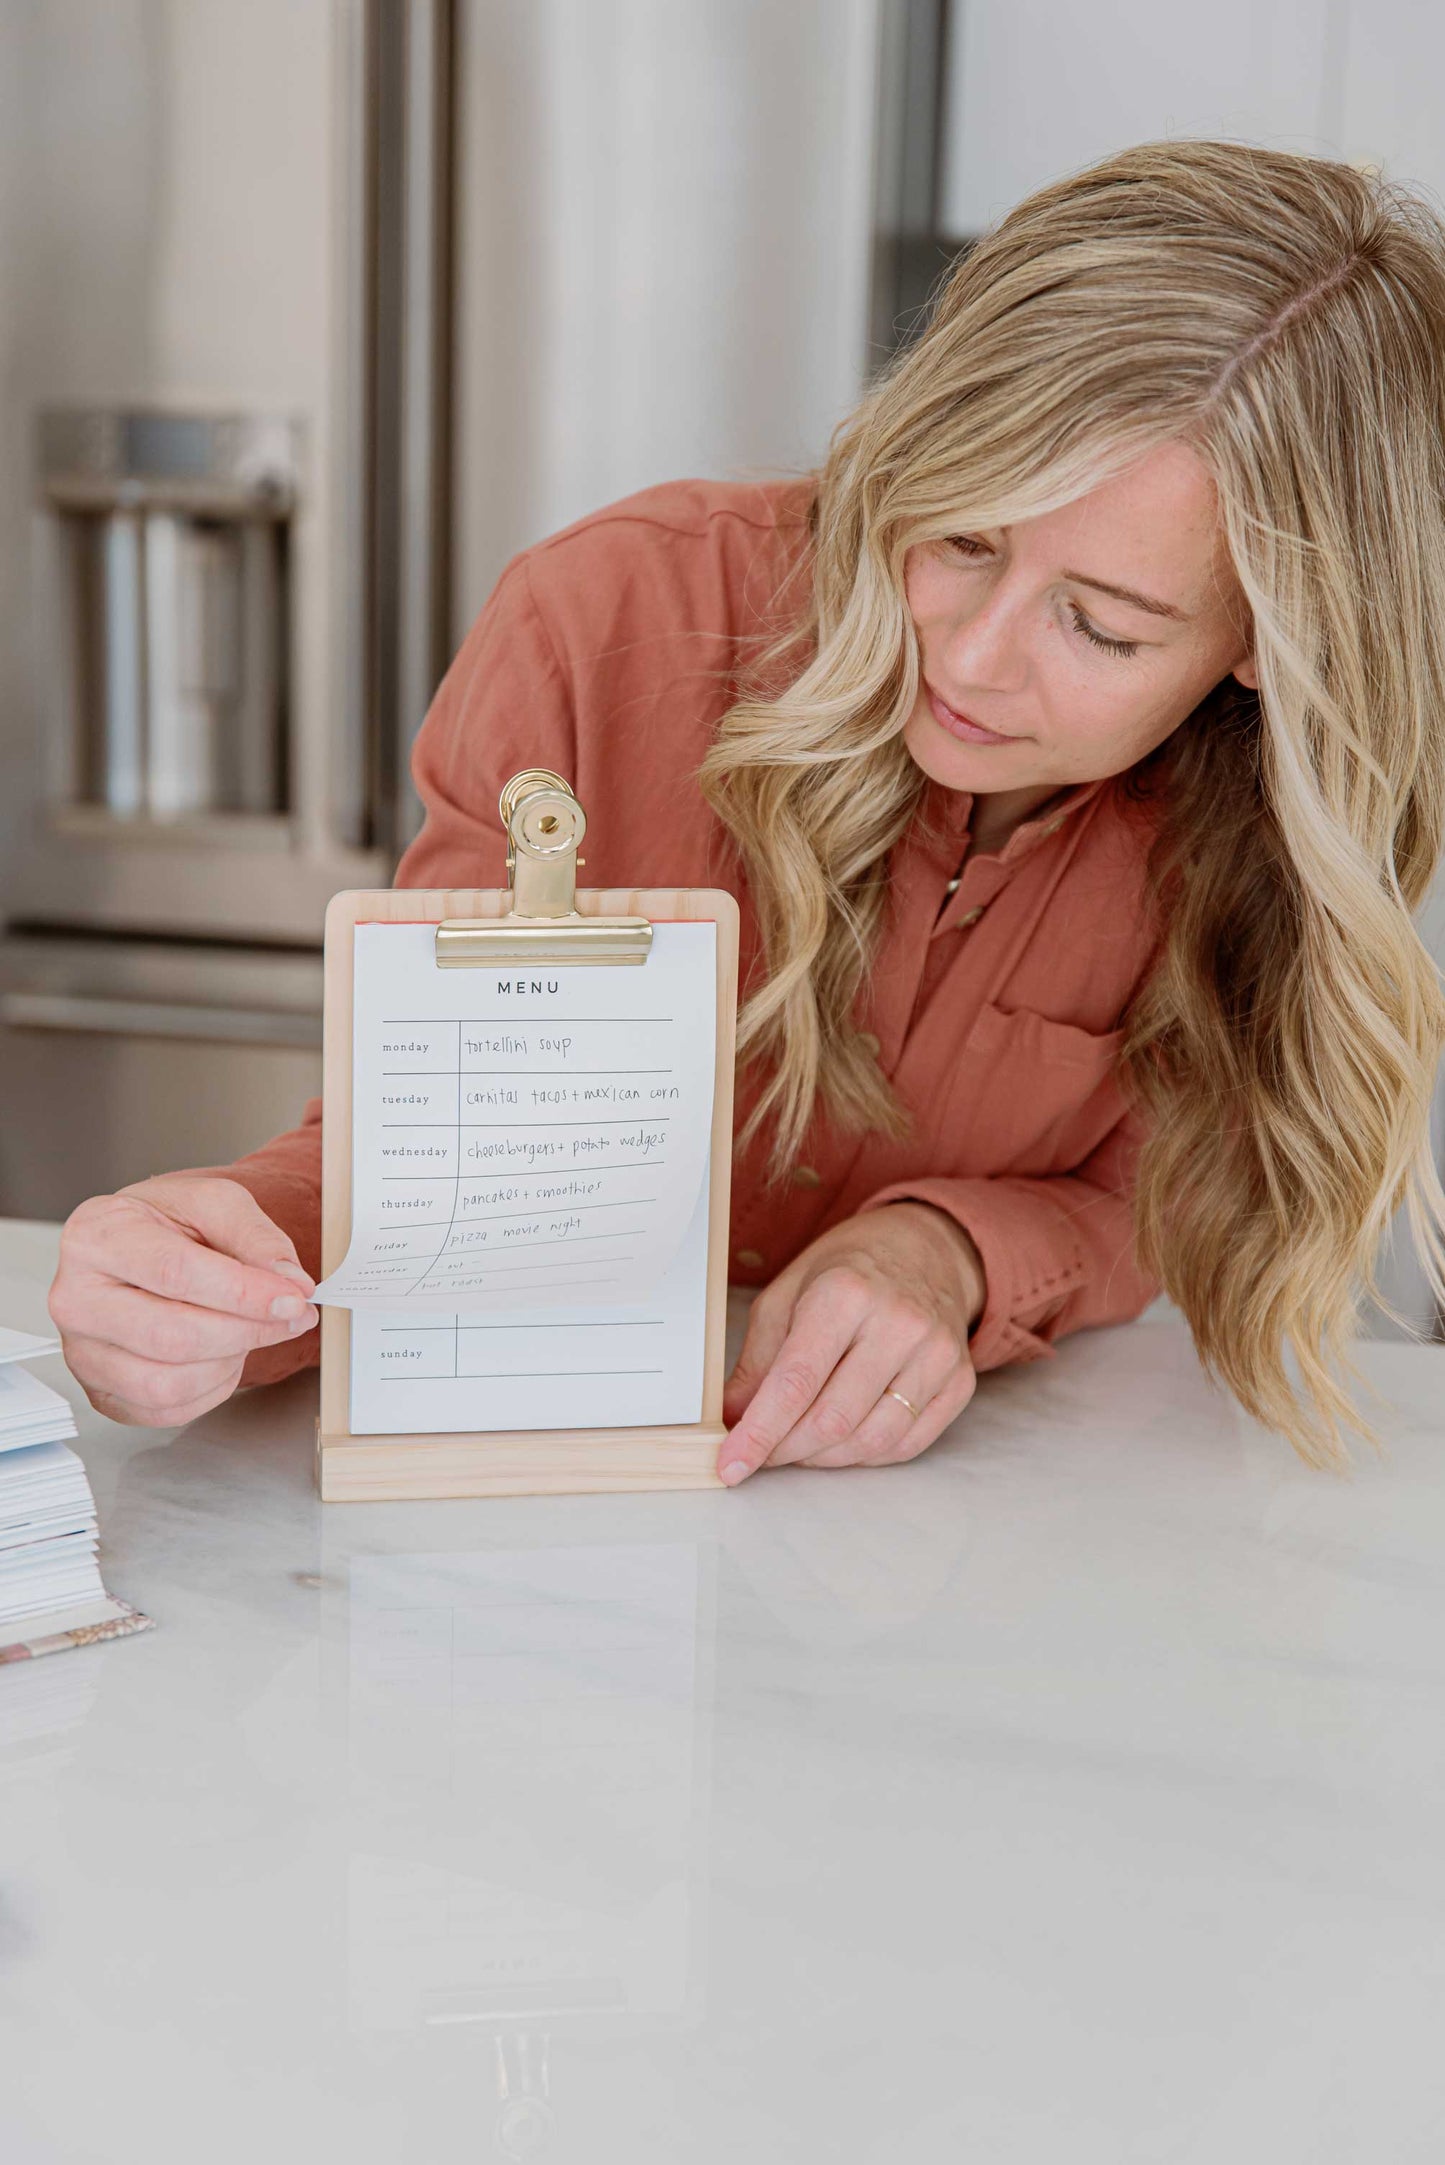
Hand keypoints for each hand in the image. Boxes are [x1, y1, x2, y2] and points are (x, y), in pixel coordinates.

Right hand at [49, 1174, 319, 1426]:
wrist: (143, 1248)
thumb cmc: (169, 1225)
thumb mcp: (215, 1203)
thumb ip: (256, 1237)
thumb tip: (289, 1282)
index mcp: (96, 1237)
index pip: (174, 1272)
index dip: (243, 1292)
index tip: (293, 1297)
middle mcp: (75, 1299)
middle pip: (171, 1335)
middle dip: (247, 1331)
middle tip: (292, 1316)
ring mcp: (82, 1352)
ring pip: (167, 1383)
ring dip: (228, 1362)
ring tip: (247, 1331)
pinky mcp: (100, 1392)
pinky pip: (165, 1410)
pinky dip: (211, 1389)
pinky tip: (223, 1355)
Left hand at [718, 1202, 984, 1482]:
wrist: (924, 1250)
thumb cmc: (847, 1272)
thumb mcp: (786, 1296)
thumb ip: (758, 1361)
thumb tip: (732, 1420)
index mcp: (845, 1293)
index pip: (796, 1382)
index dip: (758, 1432)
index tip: (731, 1466)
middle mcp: (898, 1323)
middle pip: (833, 1419)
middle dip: (786, 1450)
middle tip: (764, 1451)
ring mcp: (936, 1354)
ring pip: (871, 1441)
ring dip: (824, 1458)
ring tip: (800, 1444)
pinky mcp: (960, 1380)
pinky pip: (907, 1444)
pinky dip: (865, 1456)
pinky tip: (843, 1440)